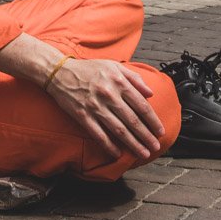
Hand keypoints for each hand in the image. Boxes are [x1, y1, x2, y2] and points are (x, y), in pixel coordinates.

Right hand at [46, 58, 163, 159]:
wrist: (60, 72)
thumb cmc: (90, 69)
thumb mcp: (114, 66)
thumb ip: (134, 78)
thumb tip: (150, 93)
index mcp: (118, 82)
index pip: (141, 105)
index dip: (153, 120)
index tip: (160, 131)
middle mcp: (109, 95)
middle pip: (132, 120)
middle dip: (146, 136)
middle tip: (156, 147)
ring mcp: (95, 106)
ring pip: (118, 129)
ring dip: (132, 143)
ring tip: (142, 153)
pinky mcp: (82, 116)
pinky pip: (98, 134)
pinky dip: (109, 145)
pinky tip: (118, 153)